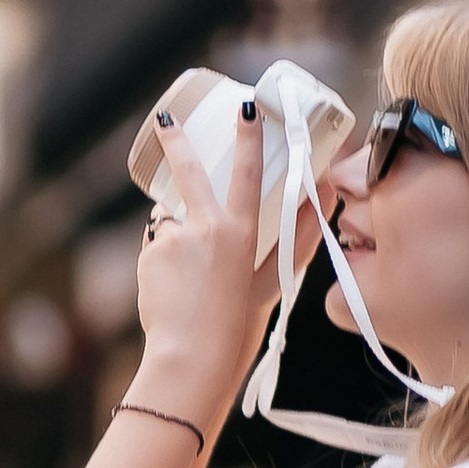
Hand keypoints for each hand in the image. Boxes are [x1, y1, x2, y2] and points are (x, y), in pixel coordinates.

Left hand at [135, 100, 279, 412]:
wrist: (190, 360)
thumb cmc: (236, 327)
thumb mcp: (270, 285)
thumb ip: (293, 243)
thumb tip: (319, 204)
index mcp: (239, 233)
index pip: (247, 174)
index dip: (249, 139)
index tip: (246, 106)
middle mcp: (205, 229)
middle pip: (189, 174)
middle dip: (179, 143)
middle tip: (167, 120)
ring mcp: (173, 241)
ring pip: (174, 225)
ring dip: (180, 241)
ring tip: (190, 284)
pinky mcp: (149, 256)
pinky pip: (158, 249)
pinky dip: (165, 263)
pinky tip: (174, 292)